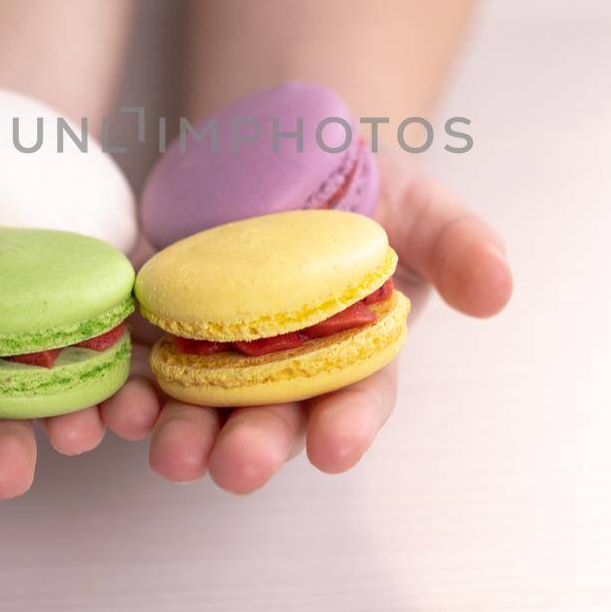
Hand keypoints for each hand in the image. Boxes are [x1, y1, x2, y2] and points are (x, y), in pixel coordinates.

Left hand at [141, 149, 512, 492]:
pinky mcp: (161, 320)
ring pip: (198, 405)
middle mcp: (283, 368)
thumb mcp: (420, 205)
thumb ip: (460, 245)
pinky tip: (111, 401)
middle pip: (270, 417)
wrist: (288, 145)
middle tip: (232, 466)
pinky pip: (139, 361)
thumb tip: (499, 287)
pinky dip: (125, 387)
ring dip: (179, 431)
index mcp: (354, 353)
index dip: (348, 425)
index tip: (334, 449)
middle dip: (252, 445)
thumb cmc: (366, 190)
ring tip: (162, 447)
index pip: (356, 398)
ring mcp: (218, 349)